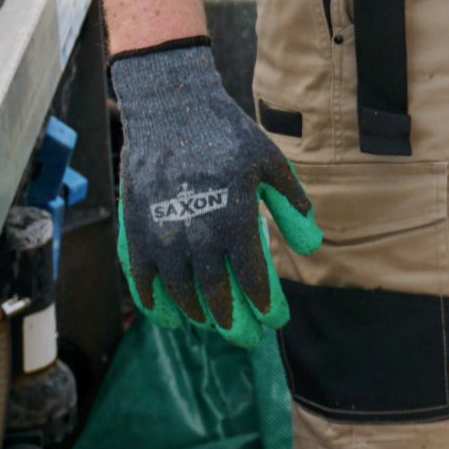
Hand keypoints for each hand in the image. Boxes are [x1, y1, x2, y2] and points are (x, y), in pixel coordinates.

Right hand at [110, 39, 324, 346]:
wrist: (171, 111)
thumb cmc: (228, 136)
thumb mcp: (270, 163)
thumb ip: (291, 204)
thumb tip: (312, 242)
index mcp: (235, 218)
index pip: (251, 276)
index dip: (262, 303)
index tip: (273, 319)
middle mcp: (197, 235)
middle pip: (215, 294)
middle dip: (232, 321)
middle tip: (245, 337)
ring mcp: (163, 236)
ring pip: (180, 293)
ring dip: (198, 315)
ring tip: (213, 325)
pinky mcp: (136, 232)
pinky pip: (142, 281)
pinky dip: (154, 305)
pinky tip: (169, 318)